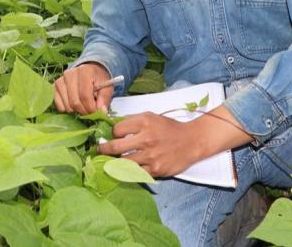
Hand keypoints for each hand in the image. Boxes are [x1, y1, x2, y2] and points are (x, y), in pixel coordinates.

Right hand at [53, 62, 112, 114]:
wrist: (89, 71)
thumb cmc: (98, 79)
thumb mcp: (107, 87)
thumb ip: (104, 99)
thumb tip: (102, 112)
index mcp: (84, 71)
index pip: (85, 96)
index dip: (91, 108)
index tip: (97, 112)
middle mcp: (69, 74)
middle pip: (75, 102)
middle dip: (84, 111)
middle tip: (91, 111)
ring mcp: (60, 80)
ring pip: (67, 105)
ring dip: (76, 110)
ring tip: (84, 105)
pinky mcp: (55, 87)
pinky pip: (59, 105)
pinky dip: (67, 109)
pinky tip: (74, 104)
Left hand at [98, 106, 253, 176]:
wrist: (191, 141)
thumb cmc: (169, 128)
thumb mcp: (151, 117)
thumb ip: (132, 121)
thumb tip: (112, 126)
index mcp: (144, 122)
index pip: (116, 129)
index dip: (113, 133)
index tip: (113, 136)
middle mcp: (146, 139)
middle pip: (115, 147)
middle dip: (104, 149)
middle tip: (100, 150)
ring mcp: (150, 156)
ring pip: (122, 163)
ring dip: (113, 163)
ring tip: (109, 162)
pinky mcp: (155, 170)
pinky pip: (135, 173)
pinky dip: (127, 172)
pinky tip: (124, 170)